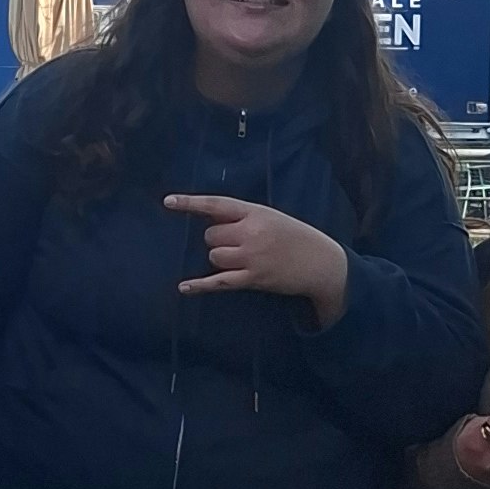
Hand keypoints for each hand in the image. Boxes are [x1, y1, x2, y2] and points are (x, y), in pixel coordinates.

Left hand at [166, 194, 350, 325]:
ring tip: (242, 260)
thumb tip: (211, 223)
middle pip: (210, 236)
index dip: (190, 203)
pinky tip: (184, 287)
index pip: (217, 204)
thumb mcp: (271, 217)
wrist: (322, 263)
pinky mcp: (253, 279)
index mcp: (256, 212)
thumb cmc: (295, 237)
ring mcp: (252, 257)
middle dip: (217, 240)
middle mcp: (252, 233)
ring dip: (220, 259)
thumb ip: (243, 217)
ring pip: (214, 256)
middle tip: (238, 244)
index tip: (168, 201)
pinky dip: (200, 284)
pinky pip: (219, 281)